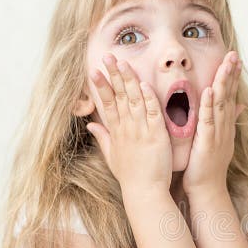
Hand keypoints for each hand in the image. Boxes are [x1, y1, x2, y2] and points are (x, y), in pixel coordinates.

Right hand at [85, 53, 172, 195]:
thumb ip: (103, 138)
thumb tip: (91, 125)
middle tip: (107, 56)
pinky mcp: (156, 135)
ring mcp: (141, 130)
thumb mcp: (112, 156)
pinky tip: (144, 85)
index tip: (95, 70)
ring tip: (123, 63)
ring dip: (129, 80)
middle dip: (113, 75)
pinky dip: (148, 98)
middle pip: (118, 96)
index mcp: (116, 132)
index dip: (101, 86)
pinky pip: (152, 113)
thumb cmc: (130, 176)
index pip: (106, 104)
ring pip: (134, 100)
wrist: (145, 191)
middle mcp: (126, 128)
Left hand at [182, 50, 244, 199]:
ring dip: (224, 83)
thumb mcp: (219, 141)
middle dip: (232, 74)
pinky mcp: (208, 141)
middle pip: (229, 95)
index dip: (233, 78)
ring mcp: (218, 133)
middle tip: (234, 54)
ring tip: (227, 64)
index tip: (235, 59)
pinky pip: (209, 120)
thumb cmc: (208, 166)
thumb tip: (239, 106)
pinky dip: (210, 105)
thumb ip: (226, 122)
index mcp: (225, 126)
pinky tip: (211, 90)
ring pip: (222, 104)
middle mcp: (224, 127)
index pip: (230, 96)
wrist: (207, 188)